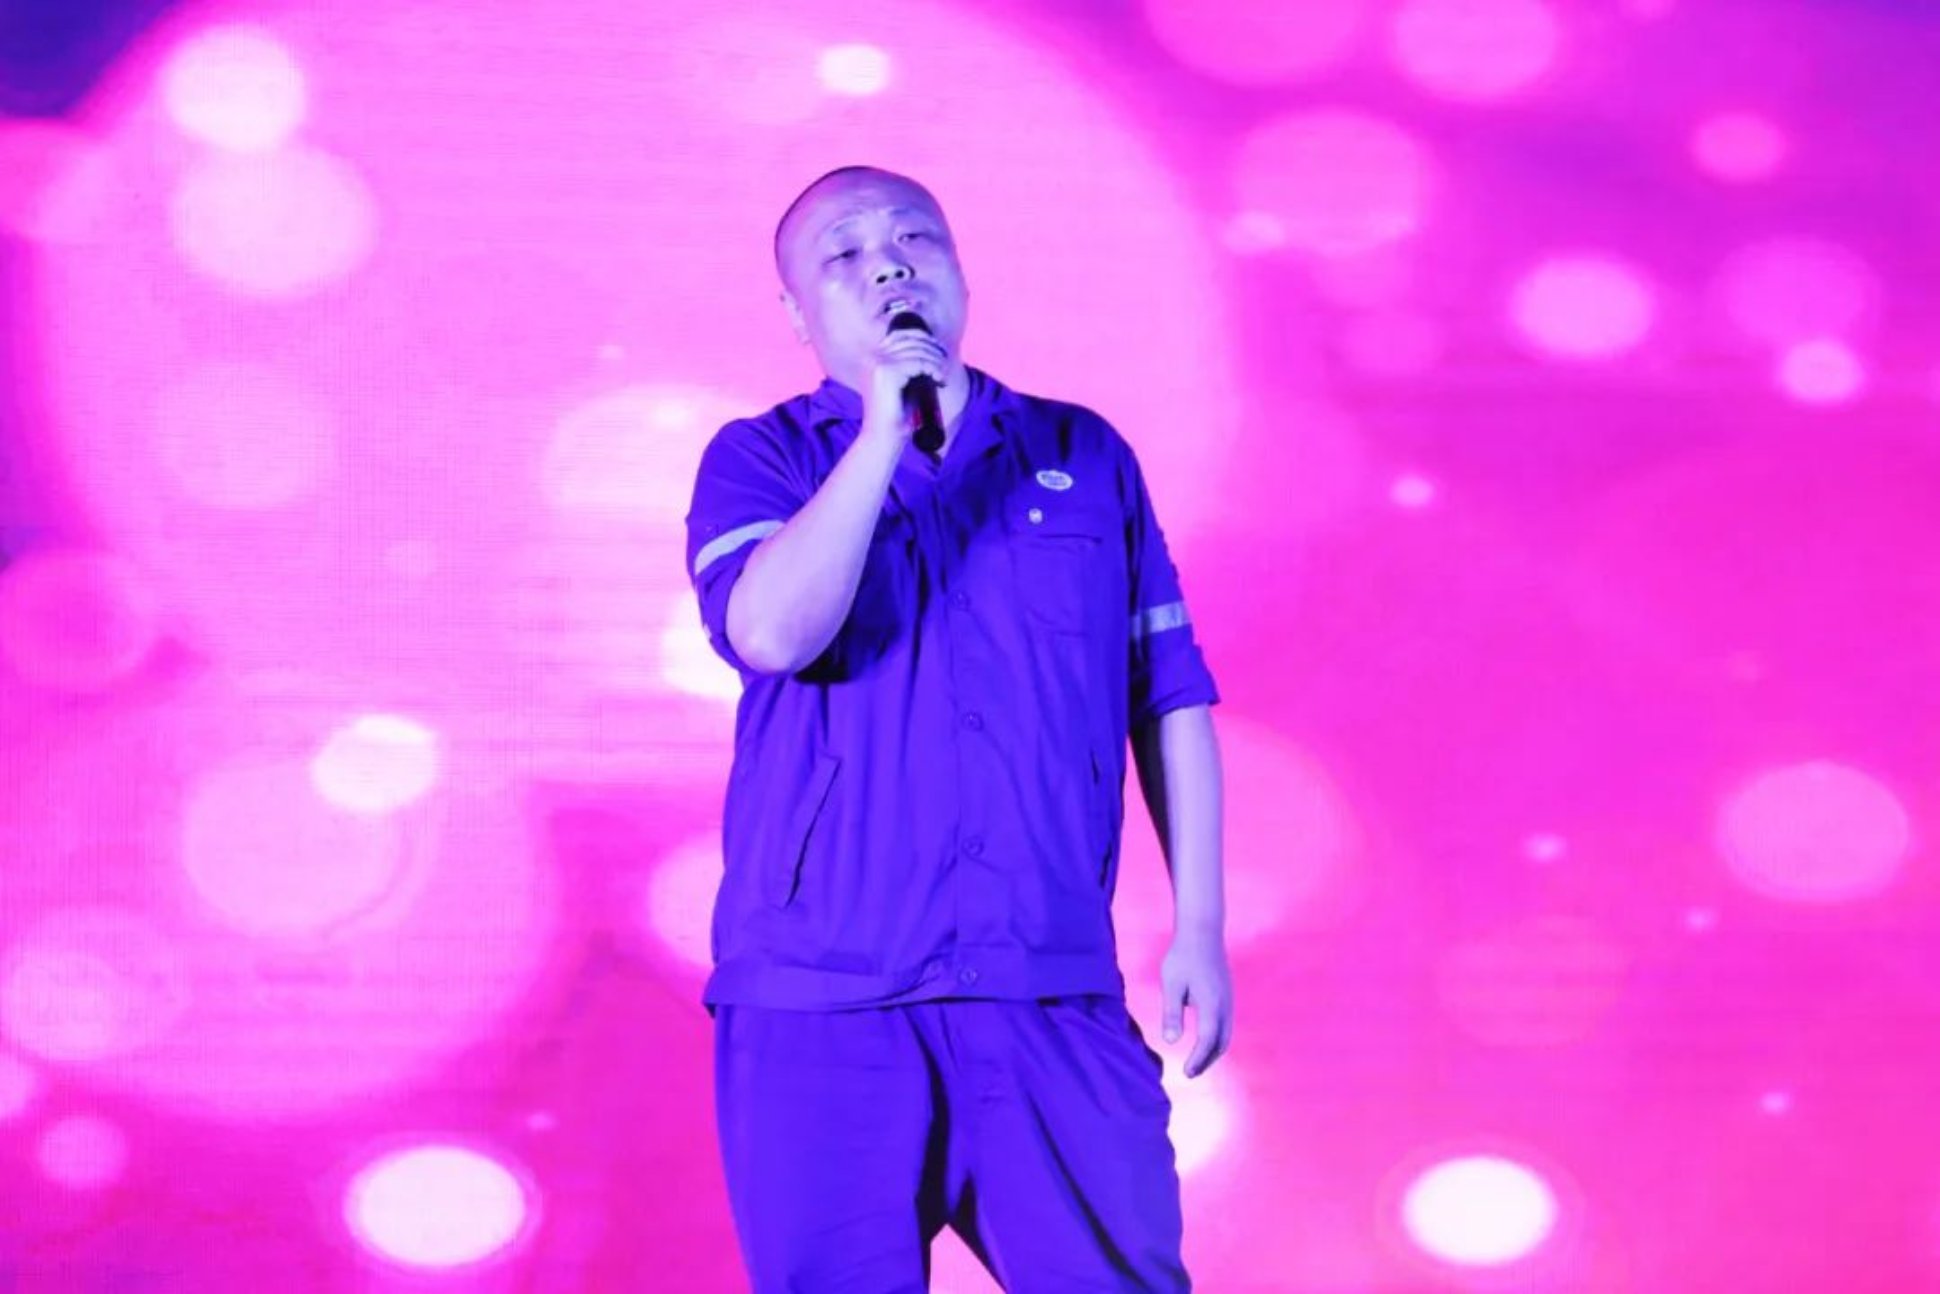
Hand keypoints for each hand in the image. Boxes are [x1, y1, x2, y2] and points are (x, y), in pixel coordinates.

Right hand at [862, 324, 948, 438]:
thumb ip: (911, 365)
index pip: (901, 334)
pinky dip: (933, 369)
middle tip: (944, 363)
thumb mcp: (904, 384)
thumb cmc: (895, 415)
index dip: (924, 338)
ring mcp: (877, 363)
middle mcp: (872, 356)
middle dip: (933, 348)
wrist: (882, 438)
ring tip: (942, 376)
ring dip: (936, 361)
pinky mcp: (886, 372)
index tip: (939, 352)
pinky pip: (918, 362)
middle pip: (910, 338)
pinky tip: (939, 380)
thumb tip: (934, 348)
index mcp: (873, 357)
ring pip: (917, 350)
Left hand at [1159, 931, 1232, 1078]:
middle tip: (1191, 1073)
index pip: (1207, 1041)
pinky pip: (1227, 1024)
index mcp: (1211, 1005)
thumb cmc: (1183, 957)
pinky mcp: (1228, 995)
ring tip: (1197, 1061)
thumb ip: (1172, 1013)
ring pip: (1227, 1034)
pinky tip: (1205, 1039)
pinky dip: (1217, 1038)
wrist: (1203, 931)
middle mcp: (1225, 1005)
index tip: (1185, 1073)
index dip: (1197, 1060)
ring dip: (1213, 1051)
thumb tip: (1171, 1040)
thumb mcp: (1171, 984)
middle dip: (1207, 1061)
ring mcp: (1229, 1000)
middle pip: (1221, 1043)